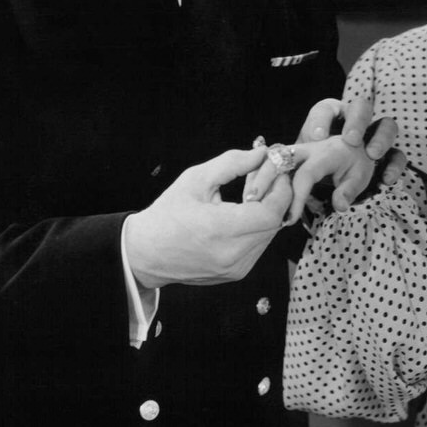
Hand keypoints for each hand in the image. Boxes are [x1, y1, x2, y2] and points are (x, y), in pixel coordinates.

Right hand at [122, 145, 289, 288]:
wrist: (146, 253)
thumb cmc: (168, 213)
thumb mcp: (195, 179)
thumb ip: (232, 163)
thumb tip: (262, 153)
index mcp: (219, 231)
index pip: (271, 212)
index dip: (280, 189)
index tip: (276, 170)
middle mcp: (232, 255)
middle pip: (274, 223)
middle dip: (276, 196)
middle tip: (266, 176)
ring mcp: (236, 268)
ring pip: (270, 234)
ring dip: (268, 211)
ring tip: (251, 193)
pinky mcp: (237, 273)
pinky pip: (259, 245)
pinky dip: (258, 227)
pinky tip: (244, 213)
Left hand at [298, 95, 407, 187]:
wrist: (324, 188)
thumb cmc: (313, 168)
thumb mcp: (304, 162)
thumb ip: (304, 162)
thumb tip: (308, 165)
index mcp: (331, 117)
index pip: (326, 109)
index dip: (322, 120)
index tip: (317, 136)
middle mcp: (355, 121)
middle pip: (362, 107)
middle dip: (358, 121)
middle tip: (351, 140)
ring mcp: (375, 136)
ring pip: (387, 126)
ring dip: (381, 139)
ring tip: (372, 154)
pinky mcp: (388, 157)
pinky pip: (398, 156)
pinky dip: (395, 166)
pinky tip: (386, 179)